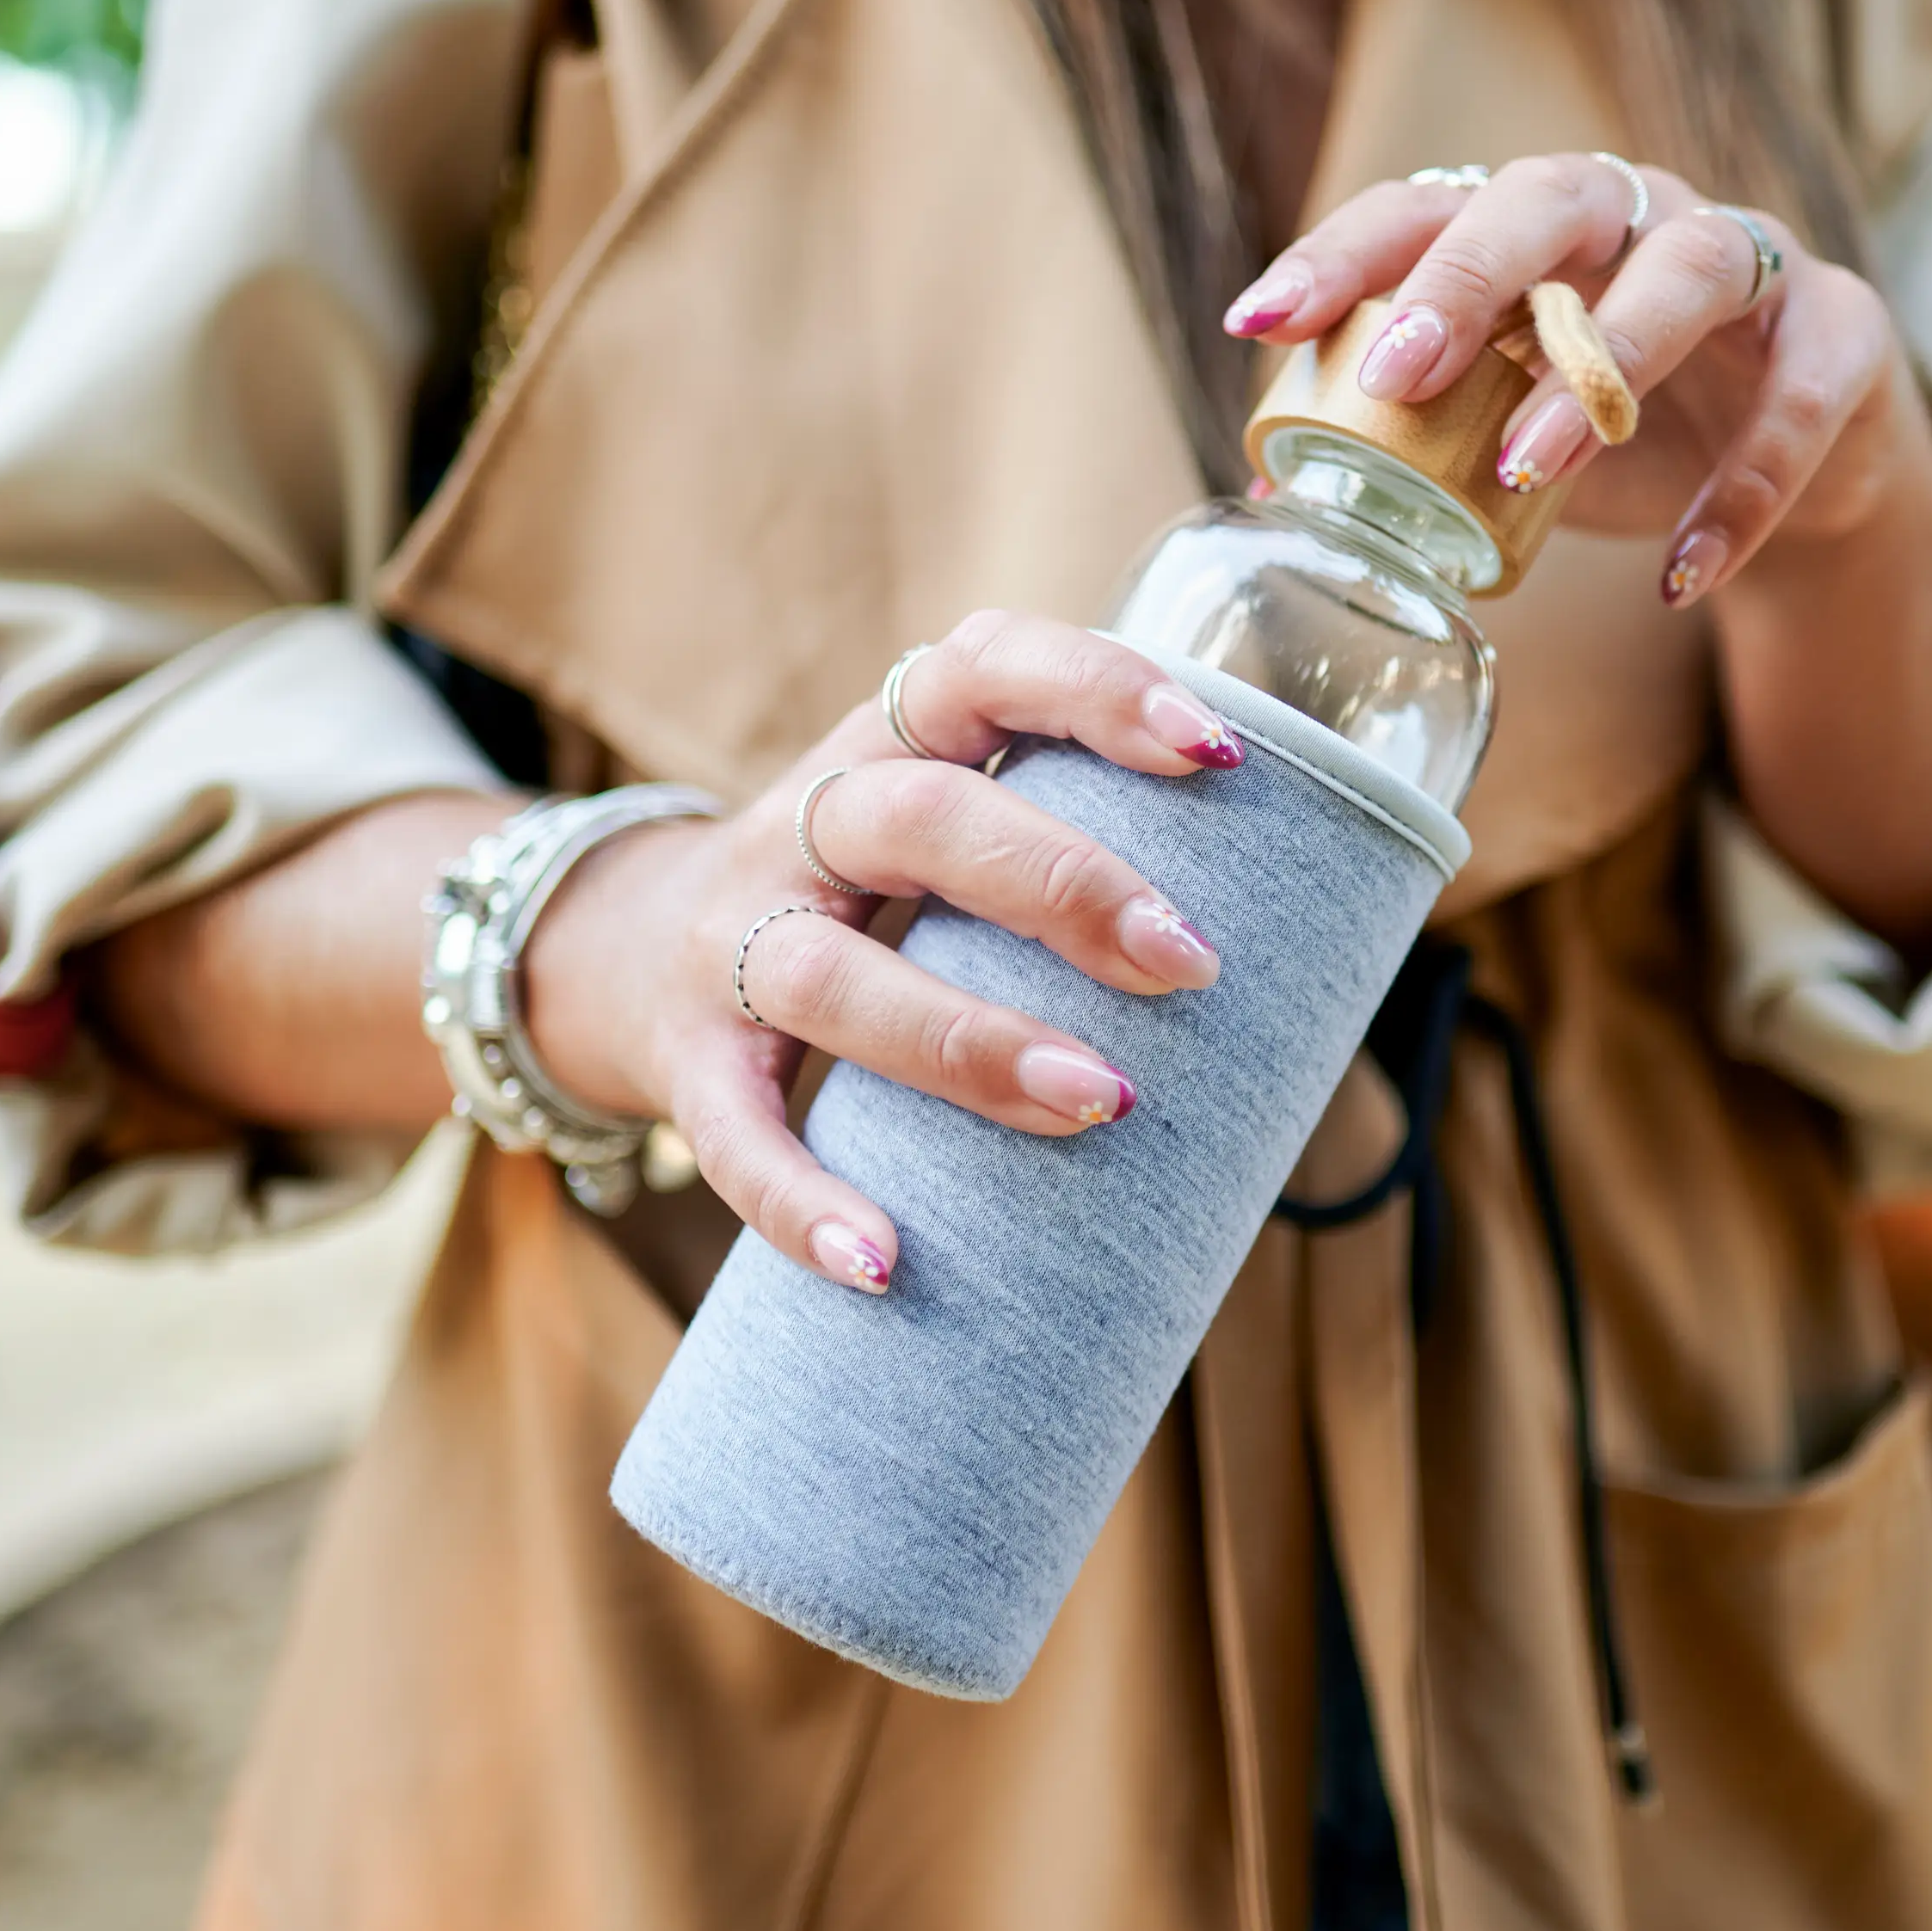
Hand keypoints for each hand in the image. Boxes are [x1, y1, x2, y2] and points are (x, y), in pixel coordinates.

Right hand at [517, 612, 1246, 1294]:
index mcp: (889, 742)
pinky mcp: (687, 1063)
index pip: (981, 668)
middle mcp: (802, 824)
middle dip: (1064, 887)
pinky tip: (882, 1262)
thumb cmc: (867, 898)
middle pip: (918, 820)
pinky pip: (733, 1132)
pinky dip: (800, 1197)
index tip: (1216, 751)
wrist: (623, 955)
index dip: (1093, 689)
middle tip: (1190, 966)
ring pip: (828, 977)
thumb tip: (1308, 936)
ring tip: (1099, 1102)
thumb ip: (1076, 844)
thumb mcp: (946, 830)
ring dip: (966, 1043)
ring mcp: (730, 944)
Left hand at [1222, 152, 1931, 605]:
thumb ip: (1411, 444)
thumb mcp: (1509, 435)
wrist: (1803, 477)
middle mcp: (1638, 215)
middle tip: (1401, 367)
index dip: (1342, 254)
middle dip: (1469, 273)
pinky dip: (1748, 487)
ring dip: (1604, 364)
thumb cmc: (1627, 434)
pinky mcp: (1843, 333)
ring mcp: (1752, 263)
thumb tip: (1264, 486)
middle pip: (1553, 196)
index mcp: (1538, 229)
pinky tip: (1683, 574)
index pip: (1426, 206)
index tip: (1260, 319)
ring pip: (1686, 271)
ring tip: (1530, 466)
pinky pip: (1801, 396)